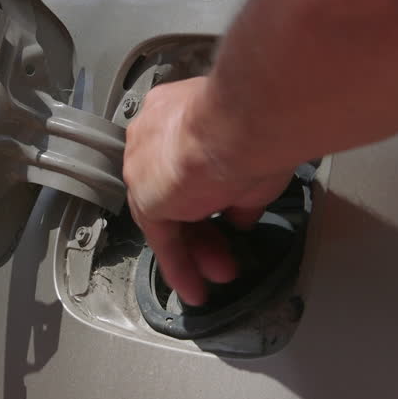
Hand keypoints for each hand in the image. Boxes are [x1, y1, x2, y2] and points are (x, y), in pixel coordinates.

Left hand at [123, 77, 293, 305]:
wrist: (239, 126)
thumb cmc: (255, 130)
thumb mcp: (252, 166)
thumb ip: (239, 193)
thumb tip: (239, 217)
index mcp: (175, 111)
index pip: (182, 158)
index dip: (206, 191)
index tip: (225, 212)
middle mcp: (151, 134)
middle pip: (173, 192)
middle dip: (202, 228)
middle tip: (225, 254)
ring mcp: (142, 165)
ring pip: (167, 215)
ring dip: (194, 249)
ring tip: (216, 276)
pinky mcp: (145, 197)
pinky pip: (162, 237)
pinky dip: (178, 263)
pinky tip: (194, 287)